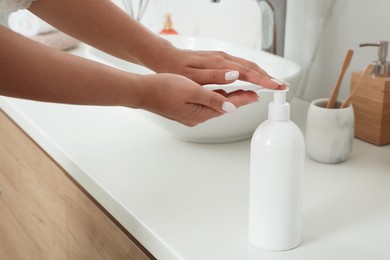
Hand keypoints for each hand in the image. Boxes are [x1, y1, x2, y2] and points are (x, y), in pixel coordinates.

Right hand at [138, 73, 257, 125]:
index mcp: (200, 113)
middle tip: (254, 94)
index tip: (256, 95)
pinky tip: (219, 95)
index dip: (243, 99)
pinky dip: (216, 100)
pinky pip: (206, 106)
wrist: (143, 92)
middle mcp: (197, 117)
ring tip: (241, 93)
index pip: (228, 106)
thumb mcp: (191, 90)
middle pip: (223, 108)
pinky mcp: (185, 112)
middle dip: (239, 100)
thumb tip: (231, 107)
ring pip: (215, 107)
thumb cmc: (163, 89)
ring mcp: (191, 116)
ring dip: (228, 100)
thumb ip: (212, 98)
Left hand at [151, 46, 285, 88]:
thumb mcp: (194, 77)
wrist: (165, 59)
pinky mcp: (219, 60)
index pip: (247, 72)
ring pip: (247, 65)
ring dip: (262, 74)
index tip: (277, 86)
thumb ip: (215, 77)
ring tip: (274, 83)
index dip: (264, 80)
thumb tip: (236, 75)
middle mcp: (223, 59)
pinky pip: (240, 66)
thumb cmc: (177, 70)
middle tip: (283, 86)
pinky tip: (254, 77)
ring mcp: (221, 58)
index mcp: (219, 64)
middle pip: (252, 67)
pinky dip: (252, 72)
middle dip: (269, 77)